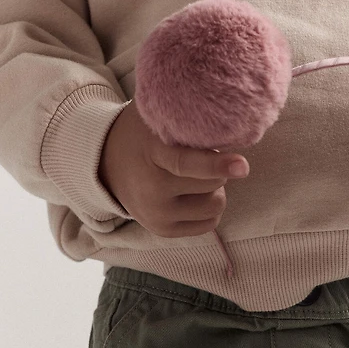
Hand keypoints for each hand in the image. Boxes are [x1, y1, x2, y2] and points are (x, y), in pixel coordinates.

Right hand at [99, 99, 249, 237]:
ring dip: (214, 189)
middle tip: (200, 157)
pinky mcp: (163, 231)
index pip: (186, 164)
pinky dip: (208, 207)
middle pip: (213, 183)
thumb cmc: (144, 134)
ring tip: (195, 176)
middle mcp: (152, 190)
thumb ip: (189, 118)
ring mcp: (157, 214)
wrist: (106, 163)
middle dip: (217, 168)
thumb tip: (231, 117)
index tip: (242, 166)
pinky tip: (192, 194)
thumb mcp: (158, 116)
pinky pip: (209, 223)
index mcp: (152, 155)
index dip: (217, 164)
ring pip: (216, 204)